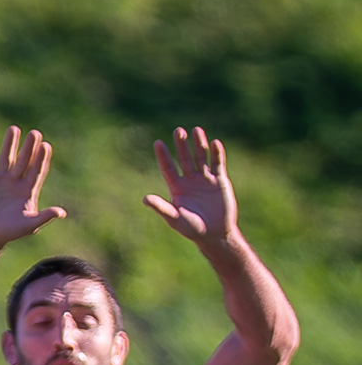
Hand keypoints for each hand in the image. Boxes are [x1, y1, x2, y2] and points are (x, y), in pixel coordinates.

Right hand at [0, 126, 66, 254]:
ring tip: (14, 129)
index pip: (37, 170)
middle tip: (35, 133)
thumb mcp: (28, 226)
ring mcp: (0, 179)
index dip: (41, 158)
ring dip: (10, 144)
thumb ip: (44, 217)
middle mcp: (15, 181)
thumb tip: (62, 213)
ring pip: (6, 157)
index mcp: (27, 189)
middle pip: (24, 160)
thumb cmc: (10, 232)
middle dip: (29, 147)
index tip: (46, 146)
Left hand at [144, 127, 237, 244]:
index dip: (164, 156)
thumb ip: (161, 207)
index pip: (168, 168)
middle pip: (185, 159)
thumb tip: (144, 199)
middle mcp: (190, 181)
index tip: (158, 143)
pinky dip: (217, 154)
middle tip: (178, 131)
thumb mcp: (174, 218)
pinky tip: (214, 143)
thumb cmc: (192, 229)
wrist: (215, 235)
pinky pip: (218, 164)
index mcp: (177, 188)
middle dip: (182, 145)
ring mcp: (205, 180)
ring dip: (199, 144)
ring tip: (196, 130)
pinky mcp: (220, 181)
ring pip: (201, 157)